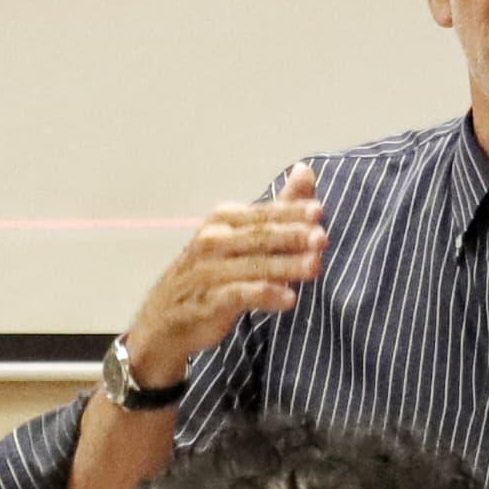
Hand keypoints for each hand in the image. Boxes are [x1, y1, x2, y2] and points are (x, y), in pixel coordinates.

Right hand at [121, 164, 322, 386]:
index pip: (263, 213)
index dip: (291, 211)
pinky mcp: (207, 302)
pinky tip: (289, 300)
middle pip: (259, 236)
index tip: (319, 211)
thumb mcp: (244, 237)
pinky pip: (239, 295)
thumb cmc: (213, 273)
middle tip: (322, 238)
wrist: (167, 317)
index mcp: (224, 220)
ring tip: (315, 267)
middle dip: (292, 236)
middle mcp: (213, 240)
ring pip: (253, 265)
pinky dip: (265, 296)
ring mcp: (208, 271)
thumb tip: (306, 170)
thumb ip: (279, 209)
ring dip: (285, 266)